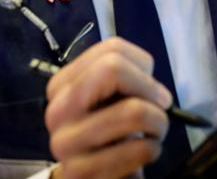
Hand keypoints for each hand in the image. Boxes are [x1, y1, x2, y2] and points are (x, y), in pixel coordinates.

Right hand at [44, 37, 172, 178]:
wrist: (95, 175)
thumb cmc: (110, 129)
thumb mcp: (114, 96)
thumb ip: (126, 76)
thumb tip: (155, 92)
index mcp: (62, 84)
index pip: (112, 50)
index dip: (143, 68)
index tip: (151, 88)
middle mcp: (56, 111)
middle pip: (113, 69)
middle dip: (149, 89)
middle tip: (159, 107)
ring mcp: (64, 144)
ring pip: (132, 110)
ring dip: (158, 122)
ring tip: (153, 132)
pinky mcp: (80, 173)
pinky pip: (137, 149)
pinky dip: (152, 148)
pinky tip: (143, 153)